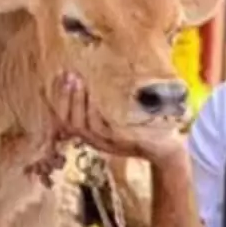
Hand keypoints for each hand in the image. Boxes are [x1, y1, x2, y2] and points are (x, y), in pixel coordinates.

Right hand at [52, 70, 185, 165]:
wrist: (166, 150)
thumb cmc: (144, 131)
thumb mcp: (122, 117)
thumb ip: (109, 106)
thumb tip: (97, 79)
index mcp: (92, 135)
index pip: (66, 118)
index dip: (59, 98)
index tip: (59, 77)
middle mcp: (95, 141)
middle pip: (70, 122)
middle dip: (66, 98)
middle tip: (68, 75)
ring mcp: (106, 143)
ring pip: (83, 125)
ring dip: (78, 102)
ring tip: (78, 82)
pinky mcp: (119, 142)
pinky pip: (101, 128)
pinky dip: (93, 113)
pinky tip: (93, 99)